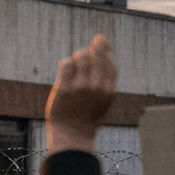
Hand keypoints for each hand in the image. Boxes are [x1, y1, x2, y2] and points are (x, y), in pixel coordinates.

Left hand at [45, 33, 115, 152]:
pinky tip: (66, 70)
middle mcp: (97, 86)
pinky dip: (65, 64)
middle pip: (96, 54)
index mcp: (109, 90)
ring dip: (76, 58)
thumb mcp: (103, 99)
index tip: (100, 40)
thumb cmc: (87, 115)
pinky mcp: (65, 88)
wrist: (73, 134)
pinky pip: (66, 64)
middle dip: (93, 46)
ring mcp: (81, 86)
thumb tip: (101, 51)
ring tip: (75, 67)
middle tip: (89, 47)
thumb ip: (104, 78)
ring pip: (80, 56)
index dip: (104, 48)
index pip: (109, 62)